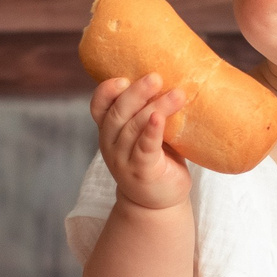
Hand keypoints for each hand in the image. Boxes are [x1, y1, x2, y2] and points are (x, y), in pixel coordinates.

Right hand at [91, 74, 191, 210]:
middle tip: (155, 77)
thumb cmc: (156, 160)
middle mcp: (111, 144)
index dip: (107, 91)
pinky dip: (152, 131)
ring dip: (156, 107)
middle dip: (136, 93)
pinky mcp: (141, 172)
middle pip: (118, 113)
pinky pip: (145, 148)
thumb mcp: (145, 134)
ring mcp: (123, 160)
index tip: (123, 78)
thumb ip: (149, 112)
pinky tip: (160, 118)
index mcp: (109, 131)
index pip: (99, 107)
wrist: (158, 202)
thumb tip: (177, 74)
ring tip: (177, 94)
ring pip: (134, 127)